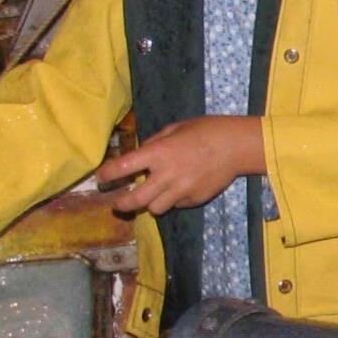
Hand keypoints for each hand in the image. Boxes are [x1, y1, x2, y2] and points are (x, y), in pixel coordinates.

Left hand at [97, 115, 264, 216]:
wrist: (236, 146)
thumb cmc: (205, 130)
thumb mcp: (175, 128)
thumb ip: (154, 143)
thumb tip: (140, 154)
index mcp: (158, 153)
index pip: (123, 167)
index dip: (108, 174)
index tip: (101, 178)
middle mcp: (166, 175)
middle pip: (135, 200)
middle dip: (122, 204)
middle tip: (118, 203)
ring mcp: (181, 191)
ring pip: (155, 209)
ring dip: (150, 203)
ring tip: (153, 196)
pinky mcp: (194, 200)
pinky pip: (176, 205)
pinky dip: (173, 200)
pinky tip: (180, 188)